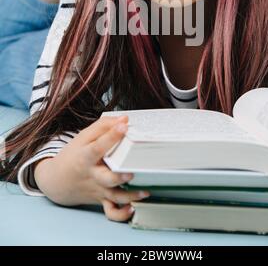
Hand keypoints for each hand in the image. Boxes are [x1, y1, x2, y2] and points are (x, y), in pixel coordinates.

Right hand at [33, 115, 150, 221]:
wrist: (56, 181)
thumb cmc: (73, 156)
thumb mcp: (83, 137)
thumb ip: (103, 126)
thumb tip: (123, 119)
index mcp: (86, 156)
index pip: (98, 146)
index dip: (111, 136)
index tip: (124, 126)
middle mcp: (93, 175)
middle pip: (107, 178)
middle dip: (119, 177)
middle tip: (131, 172)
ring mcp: (98, 189)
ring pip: (114, 196)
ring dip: (130, 196)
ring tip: (144, 192)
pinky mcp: (102, 199)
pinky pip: (111, 212)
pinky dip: (121, 214)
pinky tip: (132, 208)